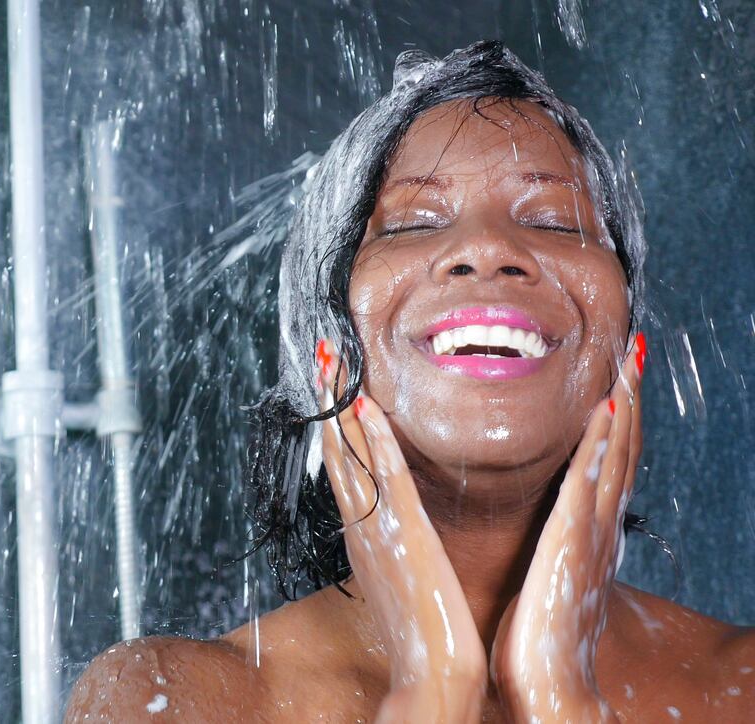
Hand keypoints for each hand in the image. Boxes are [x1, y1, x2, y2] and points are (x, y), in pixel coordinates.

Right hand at [316, 340, 486, 723]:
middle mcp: (362, 522)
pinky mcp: (404, 533)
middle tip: (321, 352)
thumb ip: (390, 540)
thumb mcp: (398, 574)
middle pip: (338, 447)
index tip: (333, 381)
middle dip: (328, 398)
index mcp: (363, 530)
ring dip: (340, 403)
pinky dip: (374, 439)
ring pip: (353, 452)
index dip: (335, 418)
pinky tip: (365, 405)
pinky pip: (386, 476)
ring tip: (331, 359)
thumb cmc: (421, 628)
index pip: (344, 462)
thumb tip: (392, 516)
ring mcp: (379, 525)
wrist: (430, 674)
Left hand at [491, 334, 644, 722]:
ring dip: (624, 405)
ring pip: (615, 454)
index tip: (622, 376)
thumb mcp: (553, 572)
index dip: (621, 417)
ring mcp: (589, 529)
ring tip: (629, 361)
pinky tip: (607, 410)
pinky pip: (589, 481)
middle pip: (623, 446)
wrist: (551, 685)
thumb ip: (558, 541)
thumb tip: (555, 521)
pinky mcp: (571, 541)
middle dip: (631, 396)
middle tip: (635, 351)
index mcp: (589, 528)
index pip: (611, 460)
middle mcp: (598, 523)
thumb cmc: (543, 632)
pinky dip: (603, 445)